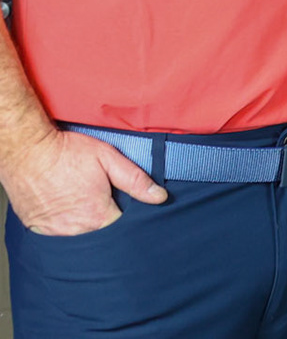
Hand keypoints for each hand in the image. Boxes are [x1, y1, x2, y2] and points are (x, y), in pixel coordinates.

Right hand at [0, 128, 166, 234]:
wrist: (27, 151)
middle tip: (100, 196)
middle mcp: (77, 229)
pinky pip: (58, 233)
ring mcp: (55, 232)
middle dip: (107, 218)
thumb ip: (135, 180)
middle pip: (102, 232)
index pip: (124, 226)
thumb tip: (160, 197)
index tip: (124, 201)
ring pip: (80, 234)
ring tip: (82, 199)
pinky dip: (64, 224)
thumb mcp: (108, 158)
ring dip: (85, 222)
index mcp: (98, 215)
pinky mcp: (37, 229)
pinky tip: (65, 206)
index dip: (128, 213)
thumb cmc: (68, 152)